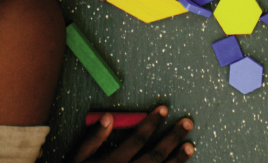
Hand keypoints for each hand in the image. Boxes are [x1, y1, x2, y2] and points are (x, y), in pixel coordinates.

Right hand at [70, 108, 193, 162]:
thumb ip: (92, 140)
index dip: (152, 123)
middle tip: (188, 122)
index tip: (164, 109)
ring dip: (177, 159)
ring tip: (190, 146)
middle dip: (173, 138)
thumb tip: (108, 117)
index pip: (137, 139)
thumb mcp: (77, 159)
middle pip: (155, 156)